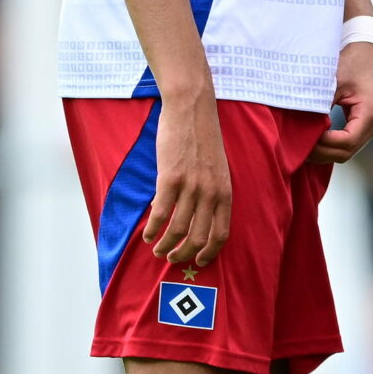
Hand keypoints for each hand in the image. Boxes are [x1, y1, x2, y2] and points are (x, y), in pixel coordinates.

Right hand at [145, 92, 230, 268]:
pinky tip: (147, 234)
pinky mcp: (170, 179)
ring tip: (157, 249)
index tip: (200, 261)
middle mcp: (211, 193)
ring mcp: (191, 187)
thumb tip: (195, 216)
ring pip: (178, 230)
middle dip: (185, 254)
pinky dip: (152, 229)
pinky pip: (161, 214)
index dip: (210, 252)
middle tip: (173, 259)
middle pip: (199, 237)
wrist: (192, 111)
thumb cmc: (202, 140)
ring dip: (166, 245)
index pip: (222, 233)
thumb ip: (210, 193)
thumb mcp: (217, 169)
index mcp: (225, 192)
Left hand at [311, 40, 372, 164]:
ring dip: (323, 151)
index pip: (346, 142)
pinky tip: (311, 139)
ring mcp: (369, 128)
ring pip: (345, 152)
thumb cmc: (350, 62)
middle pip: (345, 153)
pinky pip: (345, 145)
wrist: (365, 53)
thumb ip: (319, 104)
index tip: (303, 135)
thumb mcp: (332, 81)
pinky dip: (328, 146)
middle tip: (296, 145)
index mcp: (369, 113)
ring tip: (301, 143)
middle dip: (320, 152)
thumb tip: (300, 126)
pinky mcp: (362, 126)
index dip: (323, 143)